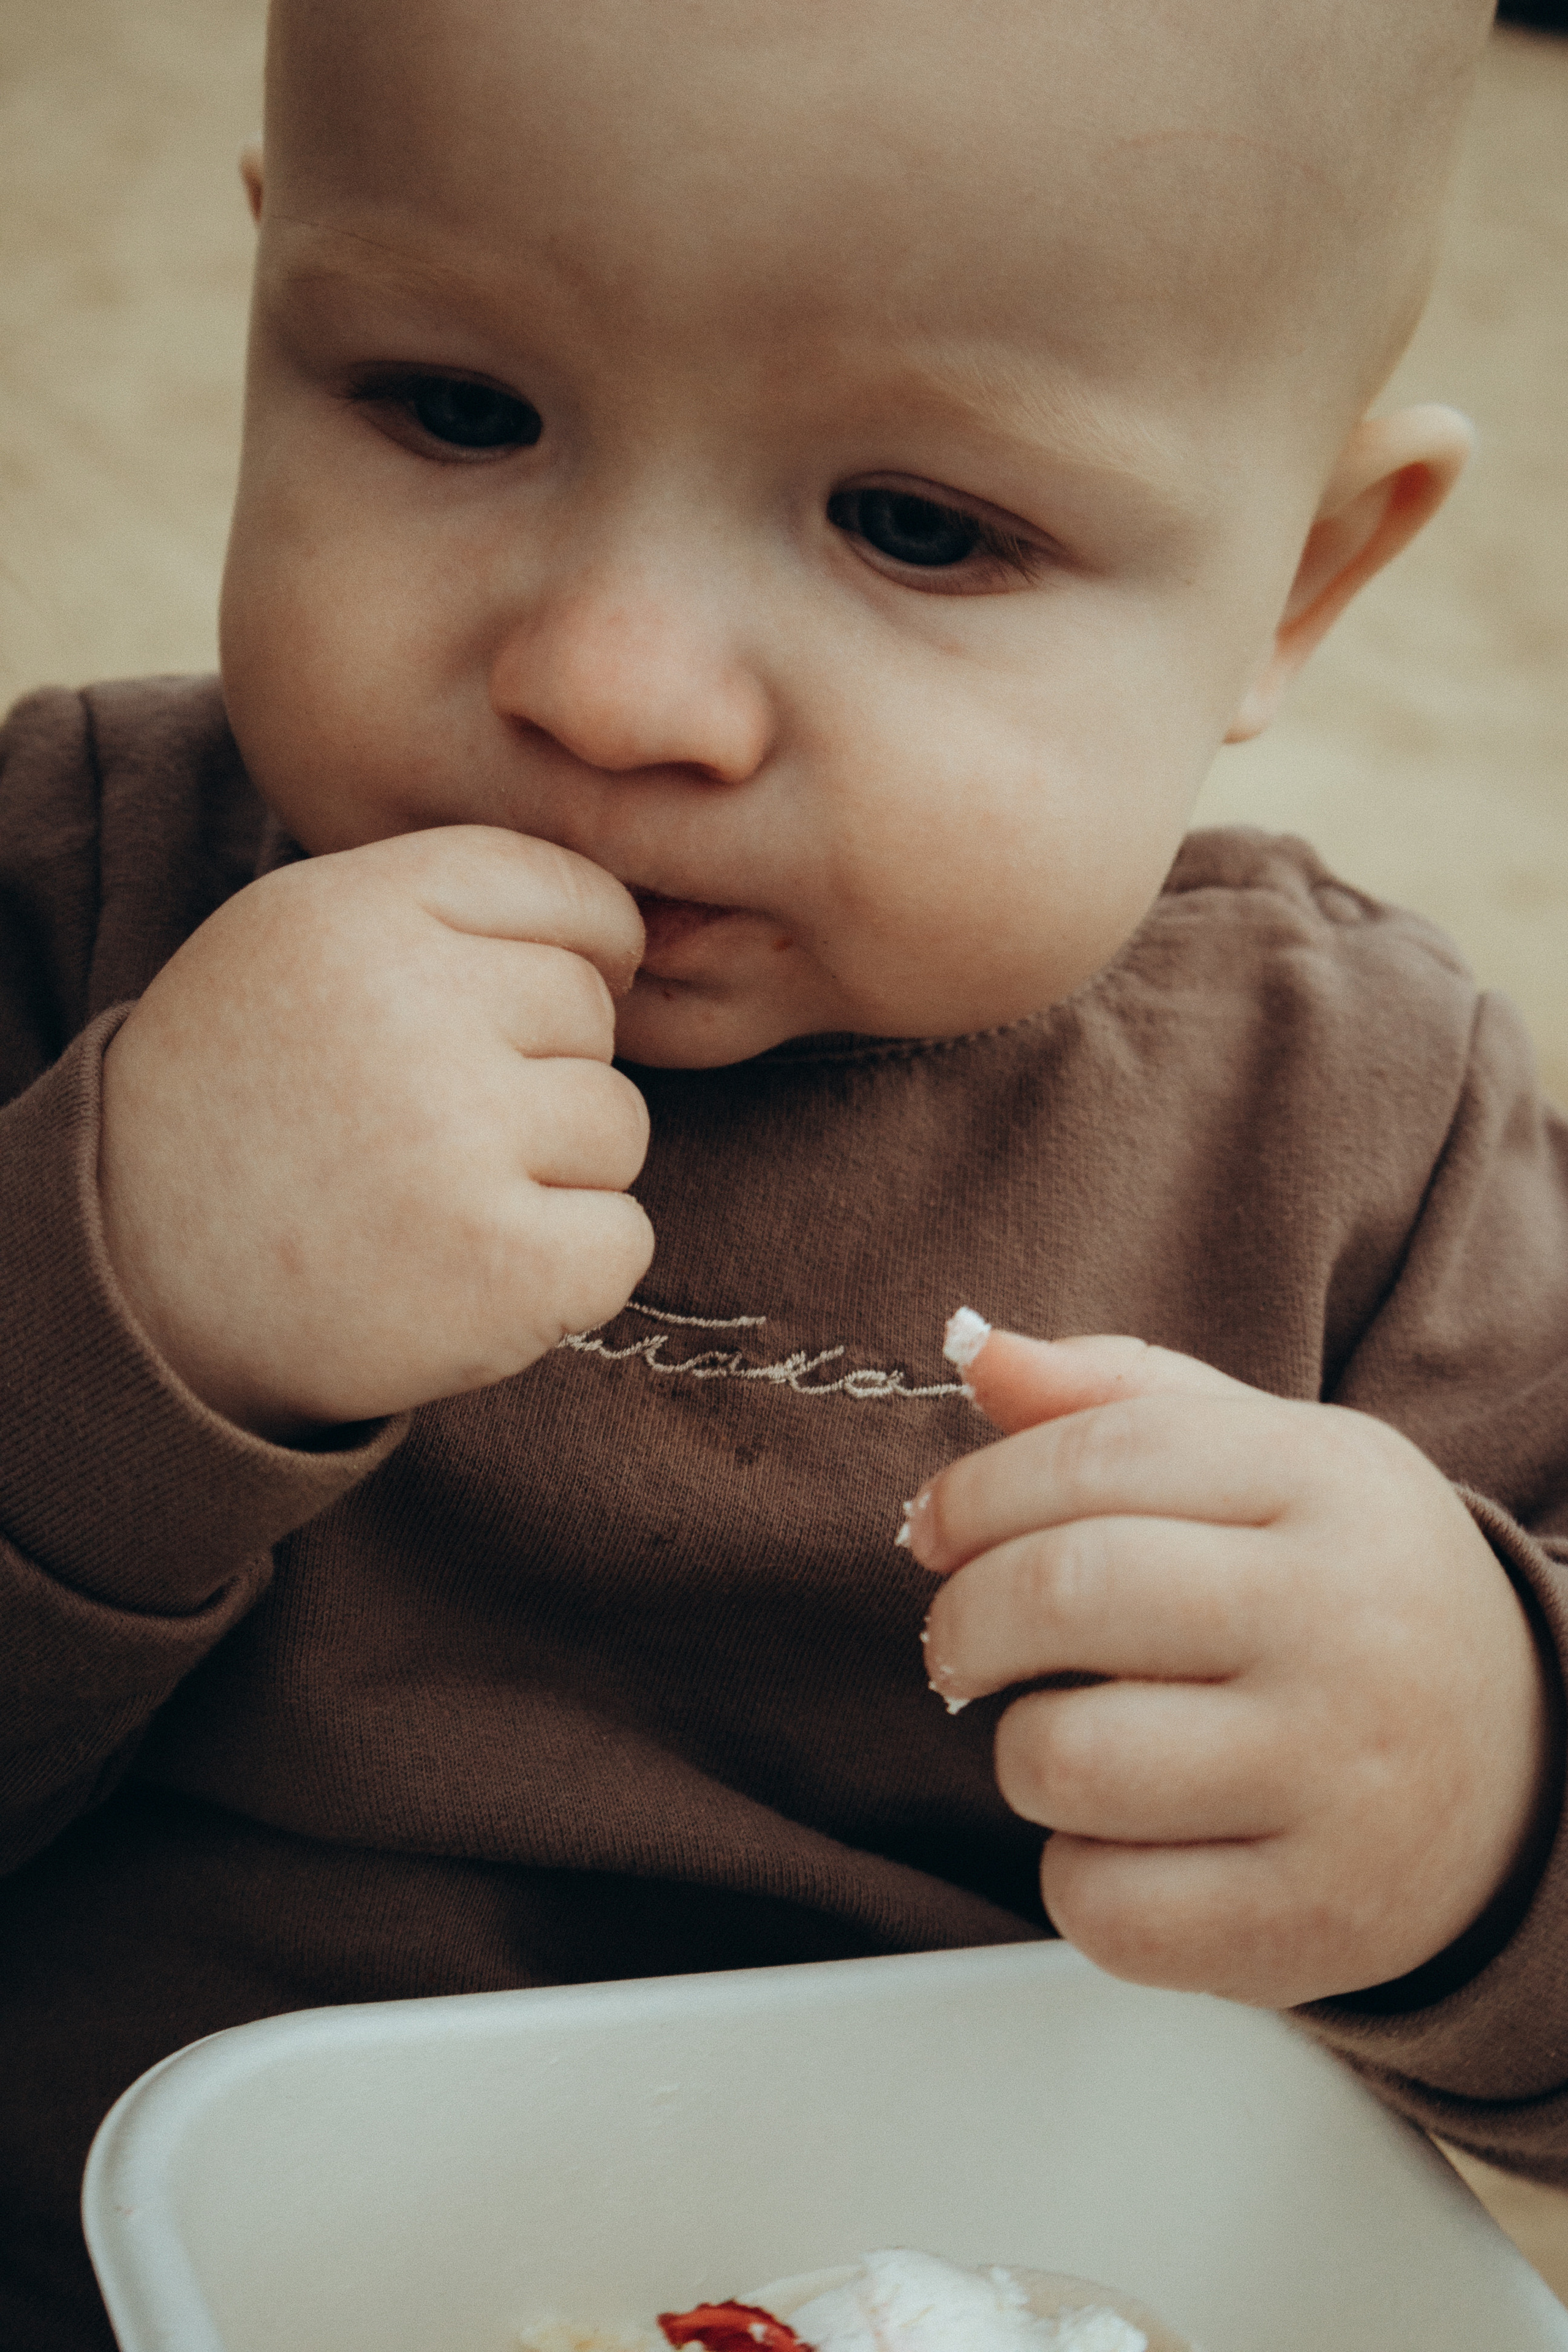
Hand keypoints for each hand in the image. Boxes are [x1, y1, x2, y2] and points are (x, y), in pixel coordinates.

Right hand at [99, 826, 652, 1439]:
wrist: (139, 1295)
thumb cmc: (248, 1109)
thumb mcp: (299, 952)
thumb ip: (440, 915)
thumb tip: (631, 927)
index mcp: (354, 911)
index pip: (564, 888)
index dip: (581, 951)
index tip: (530, 1013)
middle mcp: (406, 1009)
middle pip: (591, 1011)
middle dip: (540, 1074)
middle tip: (427, 1134)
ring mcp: (457, 1139)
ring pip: (617, 1124)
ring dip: (555, 1175)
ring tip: (434, 1201)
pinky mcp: (502, 1266)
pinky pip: (624, 1239)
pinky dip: (571, 1271)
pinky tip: (471, 1275)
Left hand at [908, 1328, 1551, 2005]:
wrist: (1519, 1773)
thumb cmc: (1349, 1596)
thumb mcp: (1273, 1461)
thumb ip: (1120, 1397)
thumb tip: (979, 1352)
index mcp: (1332, 1484)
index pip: (1102, 1454)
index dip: (979, 1491)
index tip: (934, 1528)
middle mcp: (1347, 1625)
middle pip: (1064, 1593)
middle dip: (965, 1620)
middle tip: (962, 1642)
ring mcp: (1338, 1780)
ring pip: (1062, 1759)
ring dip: (1022, 1752)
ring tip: (1075, 1738)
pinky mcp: (1313, 1920)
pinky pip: (1103, 1904)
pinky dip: (1080, 1875)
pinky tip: (1135, 1838)